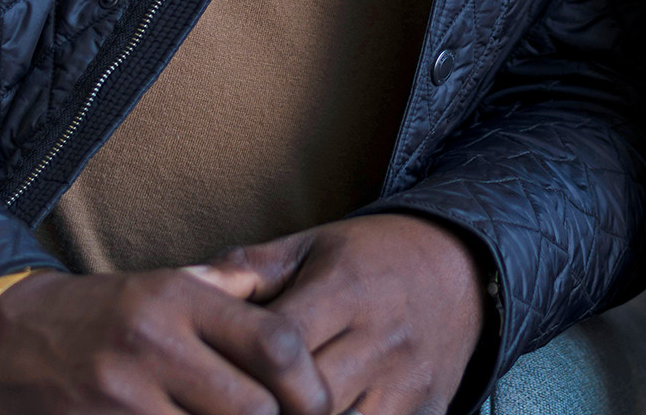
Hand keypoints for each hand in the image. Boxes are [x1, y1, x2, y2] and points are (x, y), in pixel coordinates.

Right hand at [0, 267, 332, 414]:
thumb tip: (300, 336)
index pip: (277, 344)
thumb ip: (229, 301)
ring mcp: (120, 396)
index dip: (311, 388)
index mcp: (179, 299)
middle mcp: (153, 344)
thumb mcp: (163, 286)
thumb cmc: (97, 314)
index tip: (318, 407)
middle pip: (255, 408)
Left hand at [199, 214, 488, 414]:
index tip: (210, 377)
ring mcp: (408, 382)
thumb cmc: (369, 261)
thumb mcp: (310, 247)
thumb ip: (246, 270)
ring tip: (266, 413)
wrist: (462, 270)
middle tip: (236, 407)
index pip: (280, 345)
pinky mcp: (427, 412)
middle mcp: (382, 338)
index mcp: (346, 289)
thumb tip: (183, 283)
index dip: (240, 369)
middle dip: (266, 412)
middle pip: (309, 400)